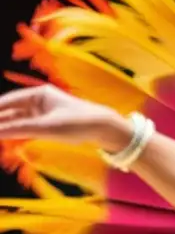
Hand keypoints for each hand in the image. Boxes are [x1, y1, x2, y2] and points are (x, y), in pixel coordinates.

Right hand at [0, 84, 130, 149]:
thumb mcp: (47, 127)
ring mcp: (44, 112)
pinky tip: (8, 139)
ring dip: (7, 128)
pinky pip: (28, 128)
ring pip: (18, 120)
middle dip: (0, 121)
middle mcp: (39, 100)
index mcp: (38, 94)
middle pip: (11, 111)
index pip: (8, 101)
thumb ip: (20, 129)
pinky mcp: (49, 124)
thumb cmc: (78, 122)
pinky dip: (18, 133)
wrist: (105, 128)